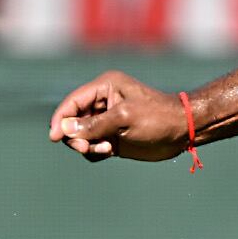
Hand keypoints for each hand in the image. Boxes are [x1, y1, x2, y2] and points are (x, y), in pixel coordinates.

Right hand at [49, 69, 191, 162]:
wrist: (183, 131)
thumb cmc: (158, 118)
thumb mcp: (124, 118)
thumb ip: (94, 125)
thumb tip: (65, 129)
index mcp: (105, 87)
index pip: (72, 101)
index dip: (60, 118)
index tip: (54, 137)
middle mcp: (103, 102)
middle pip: (73, 120)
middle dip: (75, 135)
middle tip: (85, 147)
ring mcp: (107, 120)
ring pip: (81, 135)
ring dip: (86, 145)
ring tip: (104, 149)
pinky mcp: (112, 137)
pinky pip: (92, 146)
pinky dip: (94, 151)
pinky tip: (109, 151)